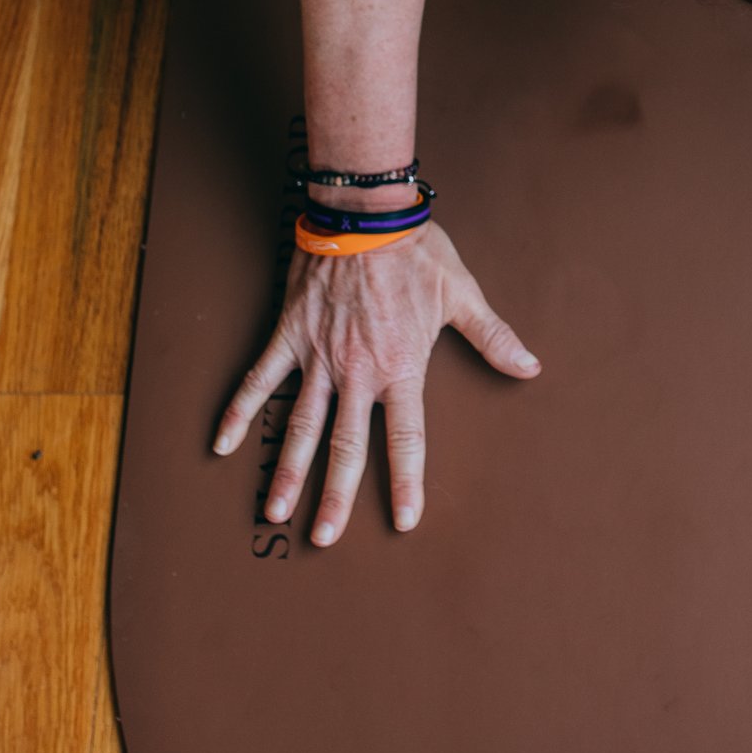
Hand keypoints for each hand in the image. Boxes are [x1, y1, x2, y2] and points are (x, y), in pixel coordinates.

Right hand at [212, 221, 537, 544]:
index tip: (405, 520)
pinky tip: (222, 445)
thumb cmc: (417, 251)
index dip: (407, 482)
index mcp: (400, 367)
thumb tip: (530, 367)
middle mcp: (356, 372)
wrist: (366, 212)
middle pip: (345, 447)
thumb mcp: (462, 294)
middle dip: (335, 497)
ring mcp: (318, 356)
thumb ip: (493, 337)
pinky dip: (239, 411)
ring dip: (287, 470)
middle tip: (323, 540)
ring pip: (299, 425)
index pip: (406, 438)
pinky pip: (257, 379)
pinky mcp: (289, 335)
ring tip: (273, 512)